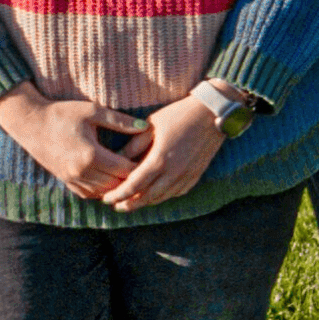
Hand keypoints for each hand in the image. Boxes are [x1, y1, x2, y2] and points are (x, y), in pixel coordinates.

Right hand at [0, 85, 145, 199]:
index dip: (141, 166)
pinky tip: (112, 180)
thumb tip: (146, 127)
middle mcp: (81, 172)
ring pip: (103, 193)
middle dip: (132, 179)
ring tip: (133, 176)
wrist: (30, 123)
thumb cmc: (63, 113)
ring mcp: (71, 179)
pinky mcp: (65, 181)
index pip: (124, 170)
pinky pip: (88, 194)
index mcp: (91, 155)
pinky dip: (102, 190)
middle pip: (116, 185)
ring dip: (117, 186)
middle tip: (147, 170)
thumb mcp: (93, 111)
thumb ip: (121, 121)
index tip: (153, 159)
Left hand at [102, 94, 226, 211]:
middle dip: (129, 204)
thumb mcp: (150, 126)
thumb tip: (116, 161)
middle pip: (147, 197)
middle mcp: (173, 172)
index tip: (106, 199)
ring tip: (133, 202)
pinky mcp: (196, 175)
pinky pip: (177, 192)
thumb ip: (133, 146)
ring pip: (162, 197)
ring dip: (146, 202)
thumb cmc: (178, 115)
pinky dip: (163, 196)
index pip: (133, 185)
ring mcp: (187, 175)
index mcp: (159, 159)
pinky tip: (156, 194)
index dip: (118, 195)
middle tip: (116, 206)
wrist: (212, 113)